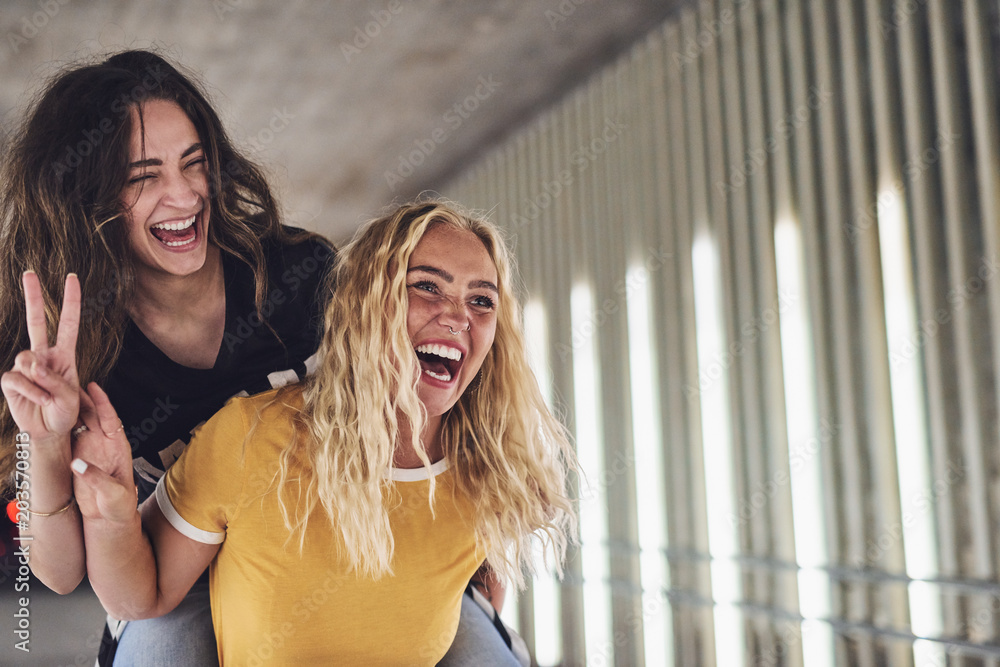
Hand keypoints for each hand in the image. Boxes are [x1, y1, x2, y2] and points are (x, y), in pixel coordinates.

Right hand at [0, 272, 80, 443]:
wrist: (49, 431)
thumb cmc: (64, 412)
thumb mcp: (69, 396)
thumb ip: (52, 378)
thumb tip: (31, 364)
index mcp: (64, 355)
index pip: (67, 323)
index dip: (70, 301)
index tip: (71, 278)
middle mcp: (44, 355)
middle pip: (36, 321)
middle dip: (33, 296)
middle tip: (29, 272)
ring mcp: (25, 366)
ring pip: (27, 359)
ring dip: (39, 380)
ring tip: (47, 396)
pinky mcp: (11, 380)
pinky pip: (17, 379)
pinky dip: (30, 392)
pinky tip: (36, 400)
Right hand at [70, 383, 136, 523]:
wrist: (108, 516)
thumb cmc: (119, 505)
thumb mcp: (112, 493)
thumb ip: (96, 478)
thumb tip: (76, 465)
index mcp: (119, 447)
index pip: (111, 420)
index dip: (103, 403)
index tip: (94, 387)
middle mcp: (105, 443)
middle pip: (93, 415)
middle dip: (83, 399)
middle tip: (69, 383)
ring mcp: (91, 448)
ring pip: (81, 423)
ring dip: (71, 408)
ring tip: (58, 392)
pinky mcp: (78, 455)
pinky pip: (70, 436)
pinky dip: (63, 424)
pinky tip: (53, 413)